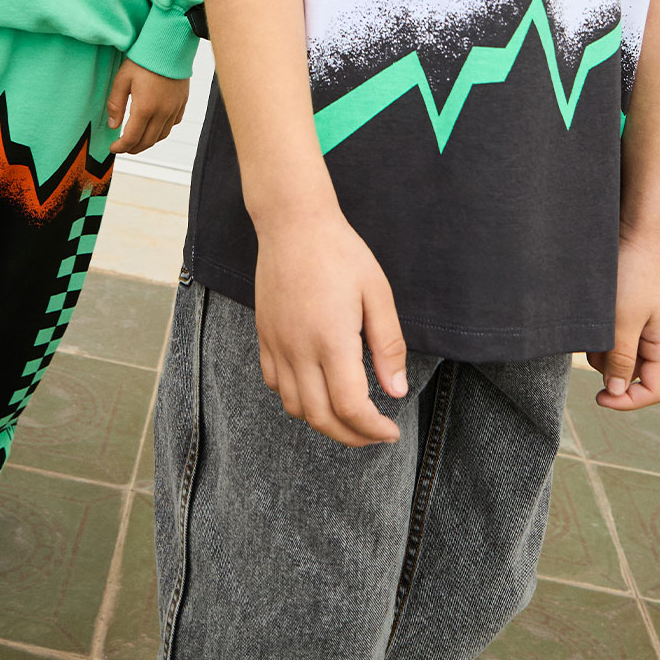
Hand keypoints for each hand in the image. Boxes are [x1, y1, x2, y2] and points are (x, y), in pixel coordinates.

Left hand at [106, 60, 188, 153]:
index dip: (121, 147)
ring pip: (162, 136)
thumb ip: (115, 104)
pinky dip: (162, 130)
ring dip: (148, 142)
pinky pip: (173, 124)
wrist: (169, 44)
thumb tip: (113, 125)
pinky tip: (154, 125)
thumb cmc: (143, 59)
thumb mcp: (122, 79)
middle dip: (133, 148)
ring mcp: (174, 108)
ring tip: (137, 140)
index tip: (113, 148)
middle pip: (148, 141)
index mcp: (145, 108)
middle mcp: (162, 112)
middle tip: (123, 148)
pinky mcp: (182, 102)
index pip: (131, 138)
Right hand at [254, 206, 407, 447]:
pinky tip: (317, 388)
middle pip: (321, 418)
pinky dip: (297, 399)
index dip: (372, 429)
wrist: (293, 223)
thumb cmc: (340, 252)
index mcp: (331, 339)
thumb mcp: (377, 292)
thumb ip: (388, 345)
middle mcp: (299, 349)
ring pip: (295, 407)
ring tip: (348, 415)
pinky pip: (275, 383)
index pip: (350, 407)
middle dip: (351, 436)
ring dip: (323, 421)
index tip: (390, 430)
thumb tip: (395, 390)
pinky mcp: (264, 335)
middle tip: (375, 433)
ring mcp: (277, 344)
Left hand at [586, 235, 659, 410]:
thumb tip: (617, 392)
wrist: (639, 231)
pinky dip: (603, 330)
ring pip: (619, 355)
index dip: (625, 401)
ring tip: (600, 318)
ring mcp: (646, 326)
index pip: (651, 392)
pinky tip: (599, 310)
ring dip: (604, 347)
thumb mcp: (624, 321)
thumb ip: (621, 359)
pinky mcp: (633, 312)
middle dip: (610, 366)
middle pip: (632, 374)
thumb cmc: (636, 273)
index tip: (597, 397)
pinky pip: (615, 335)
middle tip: (598, 339)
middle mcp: (659, 341)